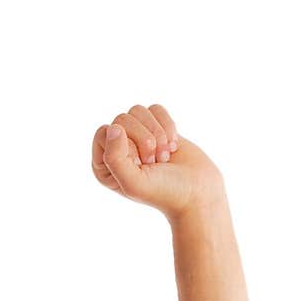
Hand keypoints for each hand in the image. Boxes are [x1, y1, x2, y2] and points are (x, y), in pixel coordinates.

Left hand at [91, 104, 225, 221]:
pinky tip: (173, 146)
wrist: (197, 191)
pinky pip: (155, 109)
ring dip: (158, 133)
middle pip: (122, 119)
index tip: (140, 164)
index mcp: (103, 165)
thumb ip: (115, 158)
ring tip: (164, 156)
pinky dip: (168, 125)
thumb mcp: (134, 182)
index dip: (126, 145)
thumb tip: (113, 127)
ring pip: (138, 111)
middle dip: (145, 140)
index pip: (104, 133)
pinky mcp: (156, 127)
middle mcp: (116, 149)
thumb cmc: (164, 192)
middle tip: (155, 162)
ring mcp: (136, 137)